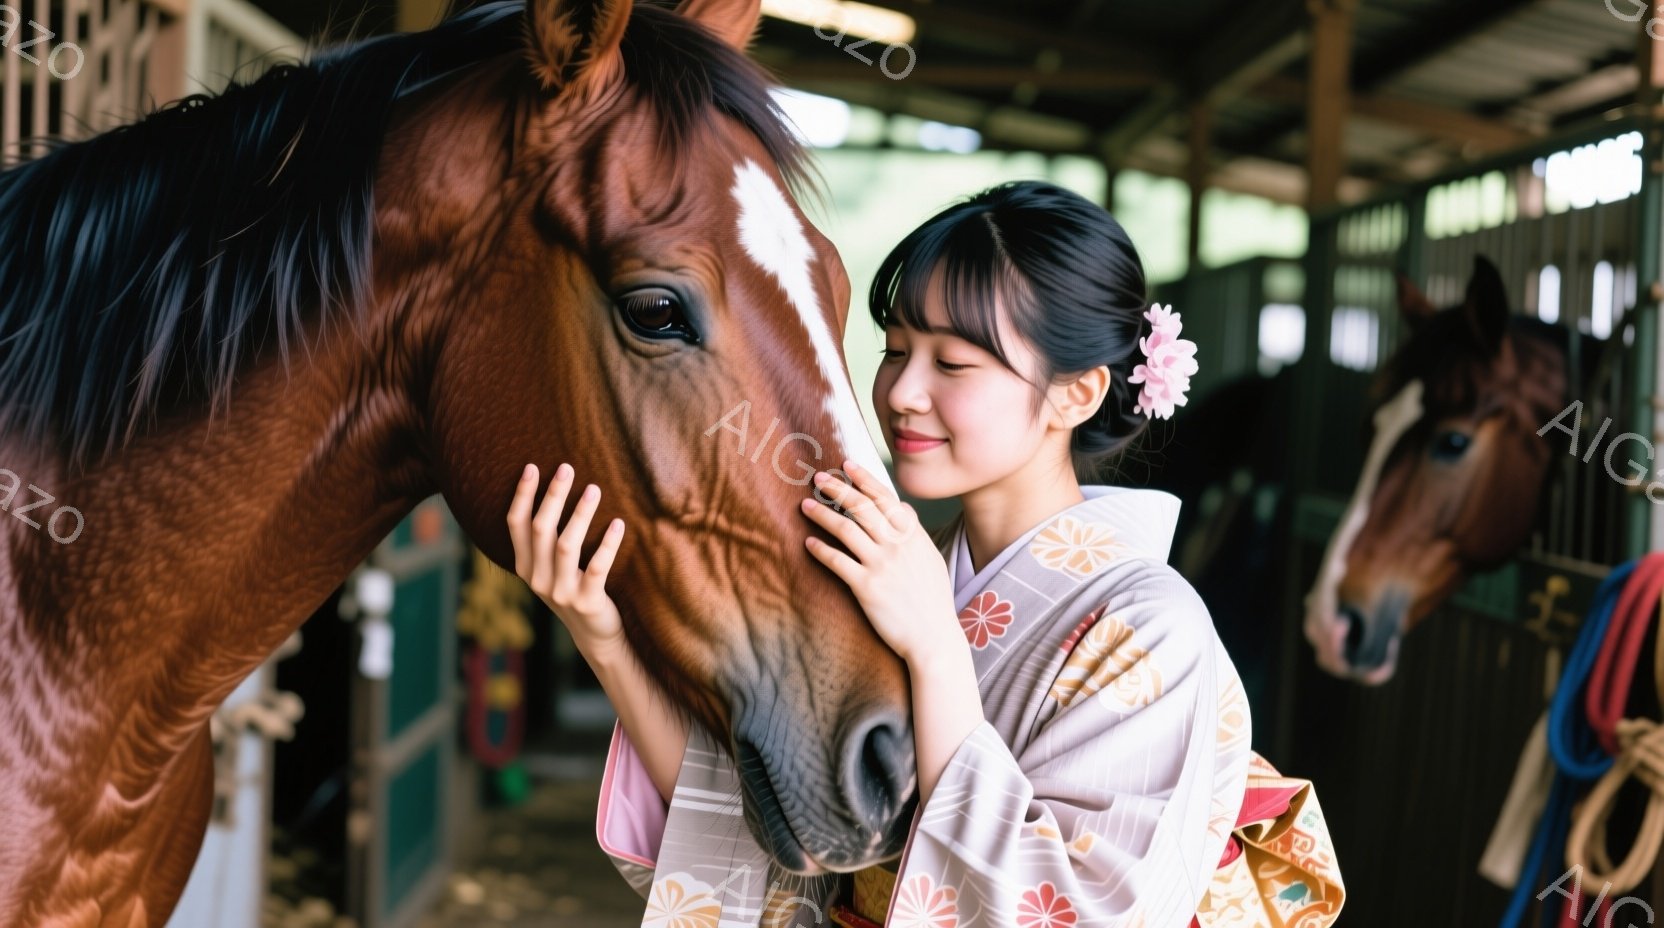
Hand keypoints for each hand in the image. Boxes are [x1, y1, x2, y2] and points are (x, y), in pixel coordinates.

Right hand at [507, 462, 627, 655]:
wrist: (595, 635)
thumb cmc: (574, 589)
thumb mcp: (551, 567)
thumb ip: (545, 540)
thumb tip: (553, 489)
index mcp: (526, 566)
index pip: (516, 525)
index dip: (522, 495)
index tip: (532, 466)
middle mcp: (538, 579)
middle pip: (540, 529)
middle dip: (553, 496)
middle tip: (567, 467)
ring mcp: (561, 592)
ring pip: (566, 546)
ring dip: (579, 515)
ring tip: (594, 489)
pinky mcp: (587, 602)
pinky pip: (597, 568)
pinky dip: (607, 544)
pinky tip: (618, 523)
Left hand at [799, 460, 959, 664]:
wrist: (933, 637)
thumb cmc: (932, 600)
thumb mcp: (931, 558)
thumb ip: (914, 531)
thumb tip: (901, 507)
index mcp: (913, 536)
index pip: (885, 498)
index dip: (864, 479)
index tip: (847, 465)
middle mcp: (897, 546)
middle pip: (861, 507)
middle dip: (837, 489)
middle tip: (818, 479)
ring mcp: (881, 565)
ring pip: (846, 529)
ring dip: (823, 514)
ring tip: (806, 505)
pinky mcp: (866, 587)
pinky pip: (837, 562)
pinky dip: (821, 550)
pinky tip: (808, 543)